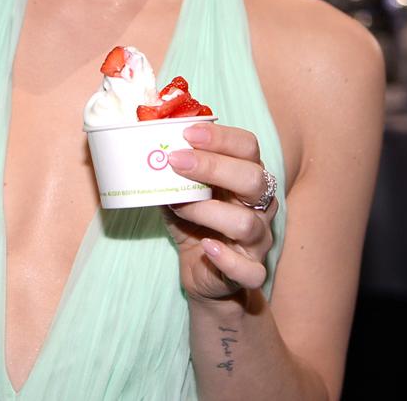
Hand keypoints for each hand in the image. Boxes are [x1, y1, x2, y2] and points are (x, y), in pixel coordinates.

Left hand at [162, 122, 278, 303]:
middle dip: (213, 166)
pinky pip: (249, 269)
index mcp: (248, 176)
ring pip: (246, 223)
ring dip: (207, 211)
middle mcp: (261, 205)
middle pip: (253, 179)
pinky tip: (207, 246)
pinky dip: (226, 258)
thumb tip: (145, 147)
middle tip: (176, 161)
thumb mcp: (182, 192)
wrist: (205, 273)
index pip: (248, 147)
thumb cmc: (195, 224)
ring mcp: (259, 239)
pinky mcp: (251, 271)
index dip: (221, 137)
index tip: (188, 133)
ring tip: (179, 206)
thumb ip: (171, 172)